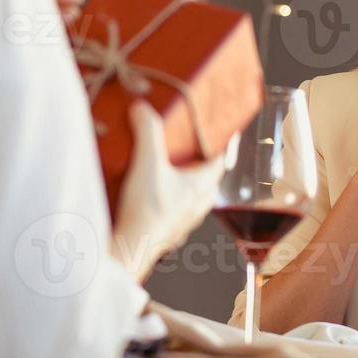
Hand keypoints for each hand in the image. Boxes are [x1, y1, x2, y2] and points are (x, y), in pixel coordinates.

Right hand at [113, 102, 224, 281]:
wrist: (131, 249)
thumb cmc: (147, 210)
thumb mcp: (148, 162)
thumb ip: (147, 131)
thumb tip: (143, 107)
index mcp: (202, 185)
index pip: (221, 158)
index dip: (224, 141)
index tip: (225, 129)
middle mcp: (198, 204)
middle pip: (206, 176)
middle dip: (199, 159)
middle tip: (188, 144)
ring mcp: (184, 220)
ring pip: (191, 194)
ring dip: (183, 179)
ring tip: (166, 166)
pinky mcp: (168, 231)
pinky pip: (174, 209)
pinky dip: (167, 197)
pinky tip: (151, 193)